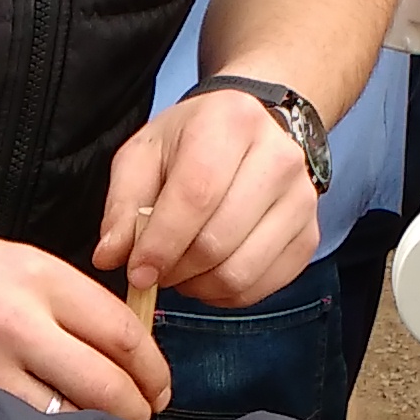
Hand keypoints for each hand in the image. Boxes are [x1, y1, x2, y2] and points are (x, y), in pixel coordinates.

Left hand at [95, 87, 320, 308]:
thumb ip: (123, 205)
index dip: (161, 244)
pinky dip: (227, 294)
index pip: (196, 197)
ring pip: (241, 272)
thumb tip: (110, 256)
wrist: (258, 129)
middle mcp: (278, 159)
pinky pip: (262, 287)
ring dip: (200, 287)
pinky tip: (209, 275)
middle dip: (176, 270)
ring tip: (182, 271)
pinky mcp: (310, 236)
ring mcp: (302, 200)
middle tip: (157, 269)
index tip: (137, 272)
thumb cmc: (193, 141)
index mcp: (230, 124)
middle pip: (218, 242)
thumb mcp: (145, 155)